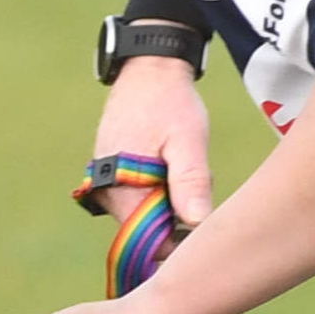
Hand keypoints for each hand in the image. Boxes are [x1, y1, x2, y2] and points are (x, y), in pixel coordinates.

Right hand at [93, 57, 216, 233]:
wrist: (147, 72)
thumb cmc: (170, 105)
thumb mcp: (188, 141)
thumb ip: (190, 182)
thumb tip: (197, 223)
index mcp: (121, 191)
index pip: (147, 240)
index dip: (178, 240)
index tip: (207, 221)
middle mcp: (107, 195)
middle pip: (147, 230)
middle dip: (178, 218)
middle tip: (202, 185)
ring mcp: (108, 187)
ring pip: (146, 214)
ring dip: (172, 204)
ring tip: (187, 171)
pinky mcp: (114, 179)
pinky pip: (141, 199)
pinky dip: (163, 192)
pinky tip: (176, 168)